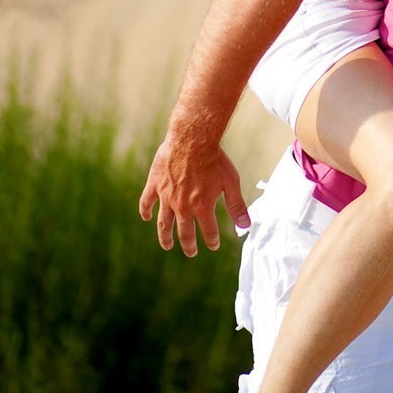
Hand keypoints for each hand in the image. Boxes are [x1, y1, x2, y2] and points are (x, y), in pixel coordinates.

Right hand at [138, 129, 249, 256]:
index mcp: (202, 207)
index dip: (211, 240)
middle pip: (184, 232)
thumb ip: (237, 206)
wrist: (193, 140)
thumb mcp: (231, 182)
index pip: (208, 231)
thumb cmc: (215, 159)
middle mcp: (182, 206)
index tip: (213, 246)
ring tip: (166, 245)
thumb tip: (246, 225)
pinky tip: (146, 217)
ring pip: (163, 223)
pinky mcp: (155, 185)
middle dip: (188, 245)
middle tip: (191, 253)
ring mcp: (166, 197)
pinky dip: (145, 211)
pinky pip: (146, 202)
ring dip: (165, 236)